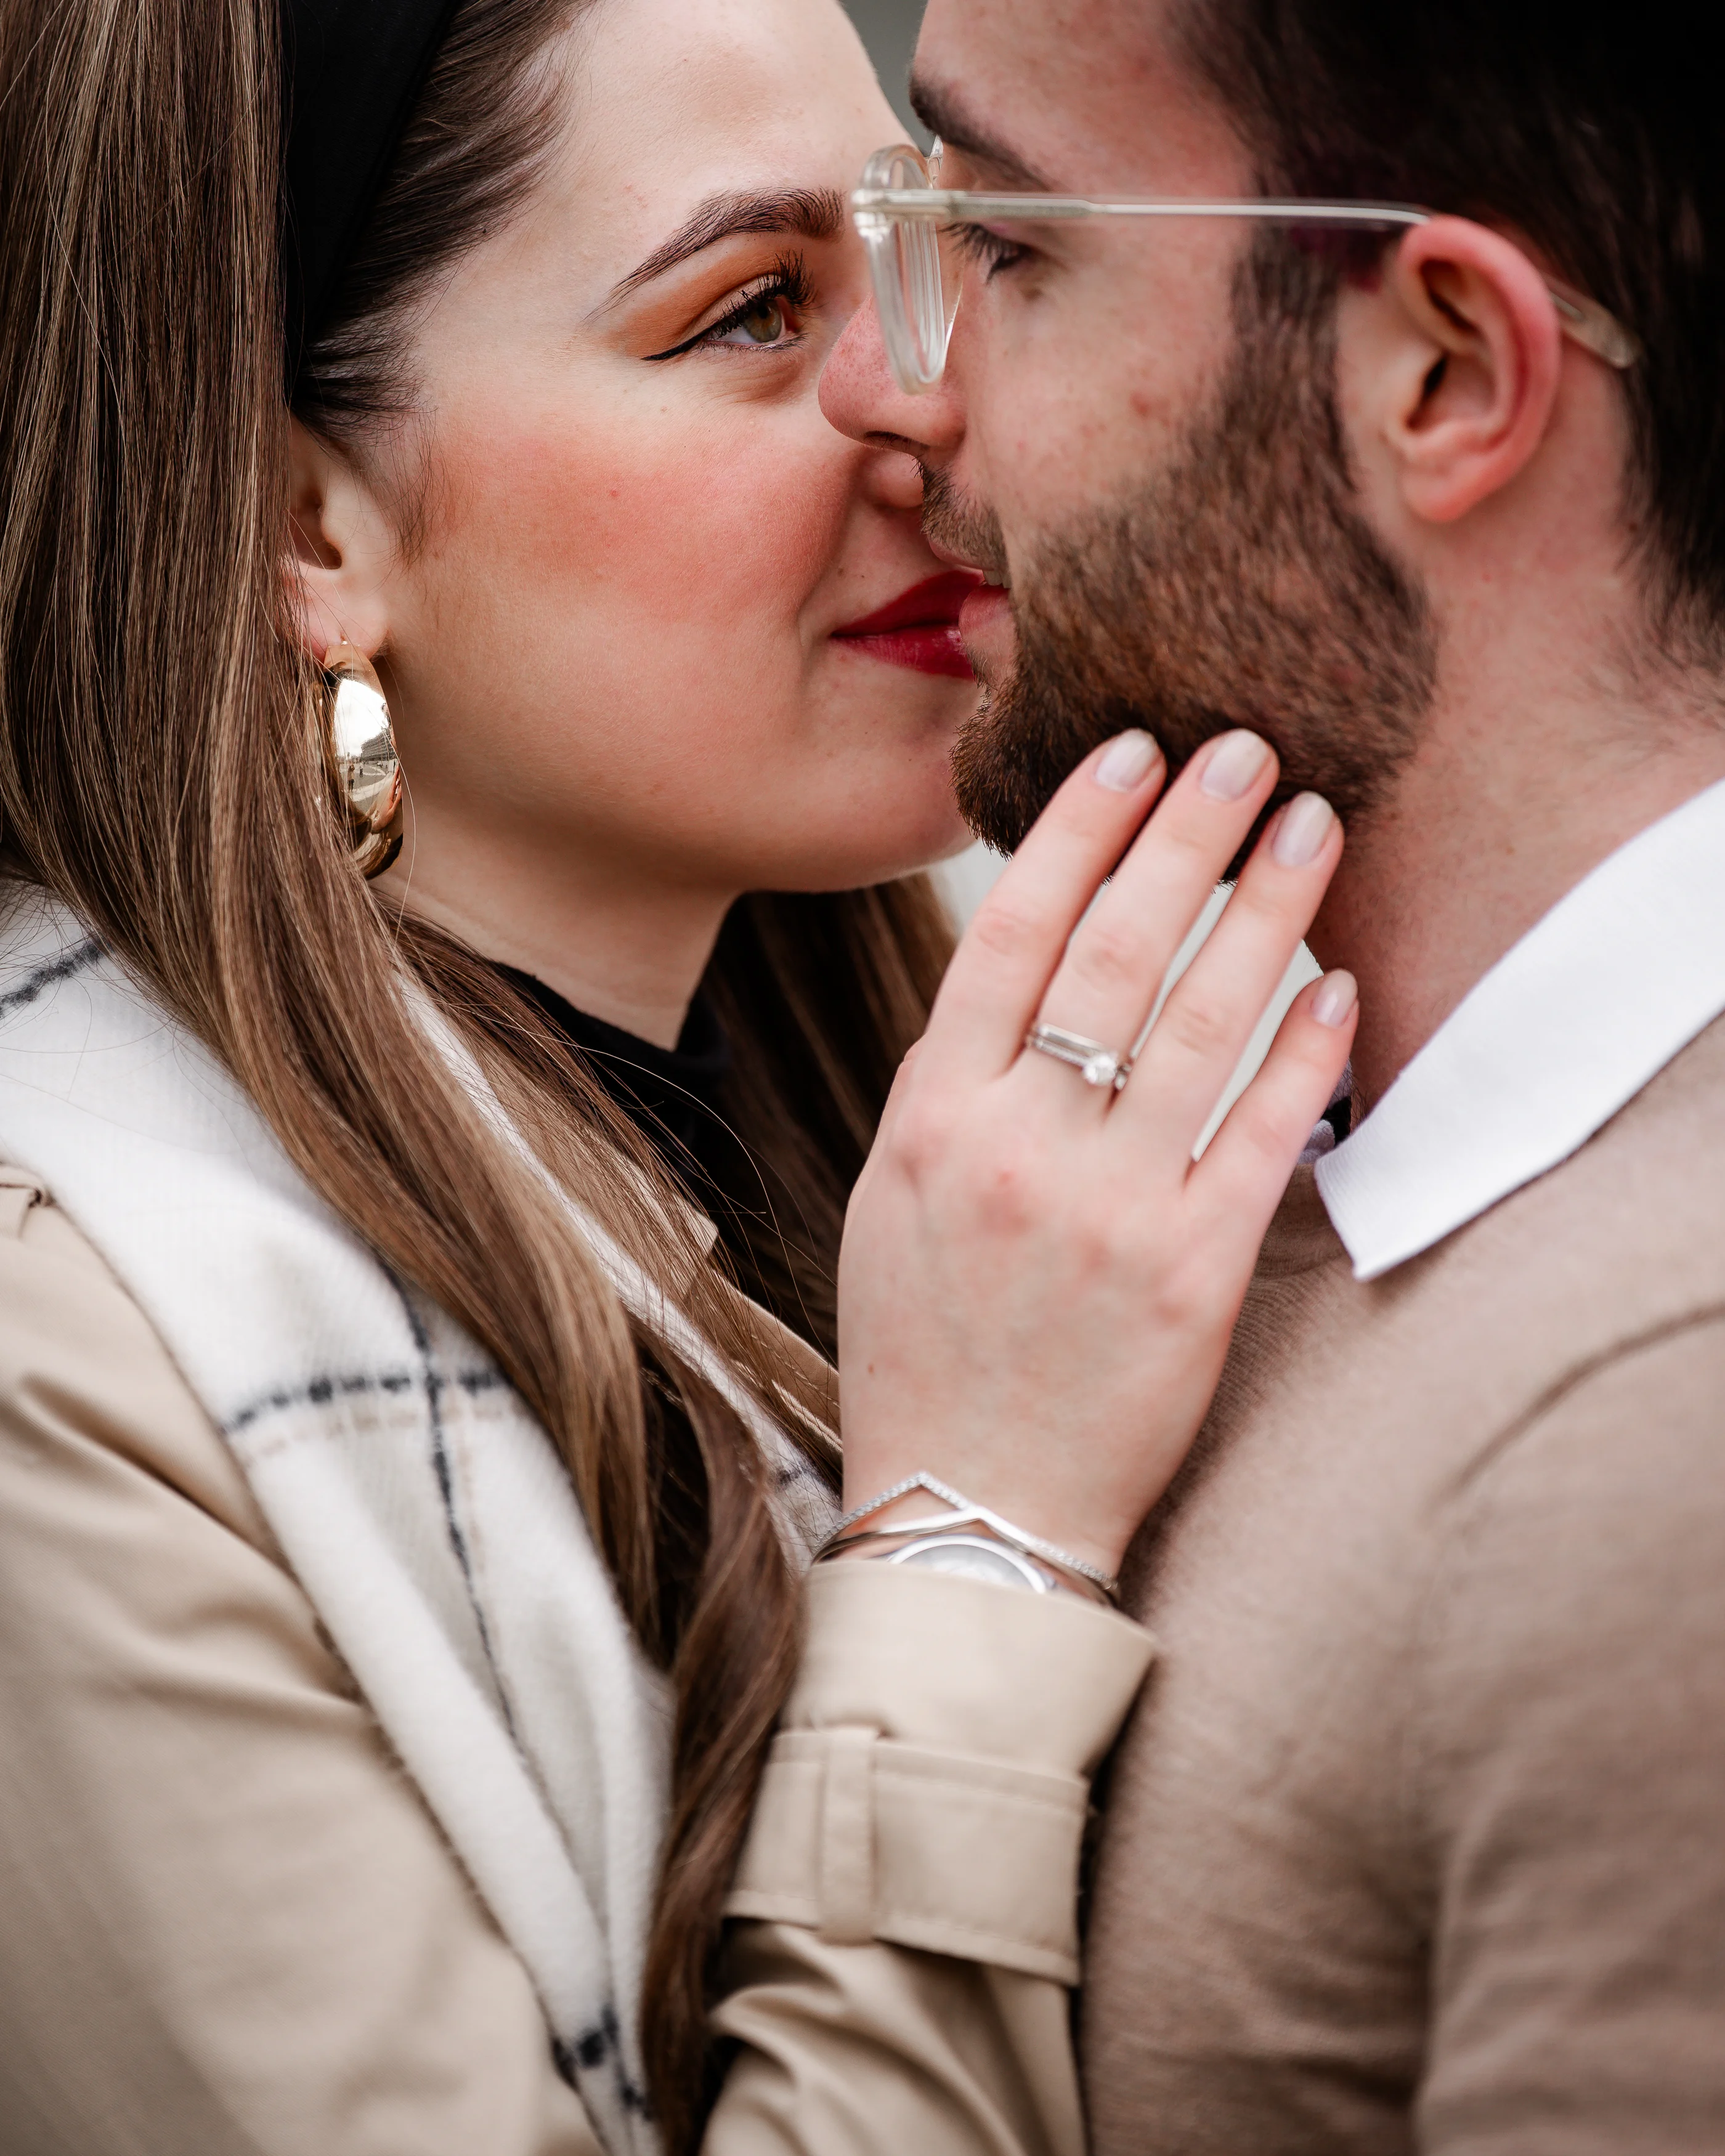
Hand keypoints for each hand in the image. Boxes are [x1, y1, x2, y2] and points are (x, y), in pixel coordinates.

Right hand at [837, 728, 1355, 1578]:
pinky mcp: (1194, 1276)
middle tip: (1245, 747)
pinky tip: (1339, 984)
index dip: (1076, 831)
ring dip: (1266, 909)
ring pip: (1201, 1024)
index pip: (1007, 936)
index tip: (1129, 753)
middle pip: (1113, 953)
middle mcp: (1018, 1150)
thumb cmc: (926, 1348)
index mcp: (933, 1121)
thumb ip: (953, 1083)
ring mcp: (1109, 1212)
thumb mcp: (895, 1199)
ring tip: (1311, 827)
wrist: (970, 1509)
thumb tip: (1023, 960)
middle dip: (1187, 834)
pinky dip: (1308, 1053)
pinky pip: (1264, 1137)